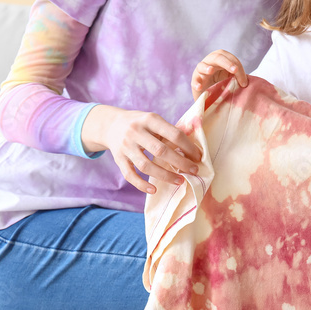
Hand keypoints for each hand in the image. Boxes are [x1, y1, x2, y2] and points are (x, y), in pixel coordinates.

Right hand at [81, 105, 203, 194]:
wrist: (112, 125)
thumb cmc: (141, 124)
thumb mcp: (154, 120)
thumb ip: (170, 131)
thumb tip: (193, 149)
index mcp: (150, 119)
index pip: (174, 134)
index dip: (188, 147)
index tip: (198, 157)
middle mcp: (136, 132)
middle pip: (160, 151)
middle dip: (180, 163)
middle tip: (194, 171)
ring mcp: (126, 146)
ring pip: (146, 166)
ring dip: (165, 176)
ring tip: (180, 181)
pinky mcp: (118, 159)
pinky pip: (130, 175)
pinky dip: (142, 185)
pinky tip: (155, 190)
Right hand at [191, 49, 248, 100]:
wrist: (209, 96)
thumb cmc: (222, 84)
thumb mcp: (231, 80)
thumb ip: (238, 78)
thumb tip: (246, 83)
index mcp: (221, 59)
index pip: (230, 58)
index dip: (237, 67)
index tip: (244, 82)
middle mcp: (210, 62)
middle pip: (217, 57)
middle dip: (227, 63)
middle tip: (234, 70)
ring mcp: (200, 71)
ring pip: (202, 65)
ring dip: (207, 67)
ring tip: (211, 70)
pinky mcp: (195, 80)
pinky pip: (194, 80)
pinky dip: (196, 83)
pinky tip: (200, 86)